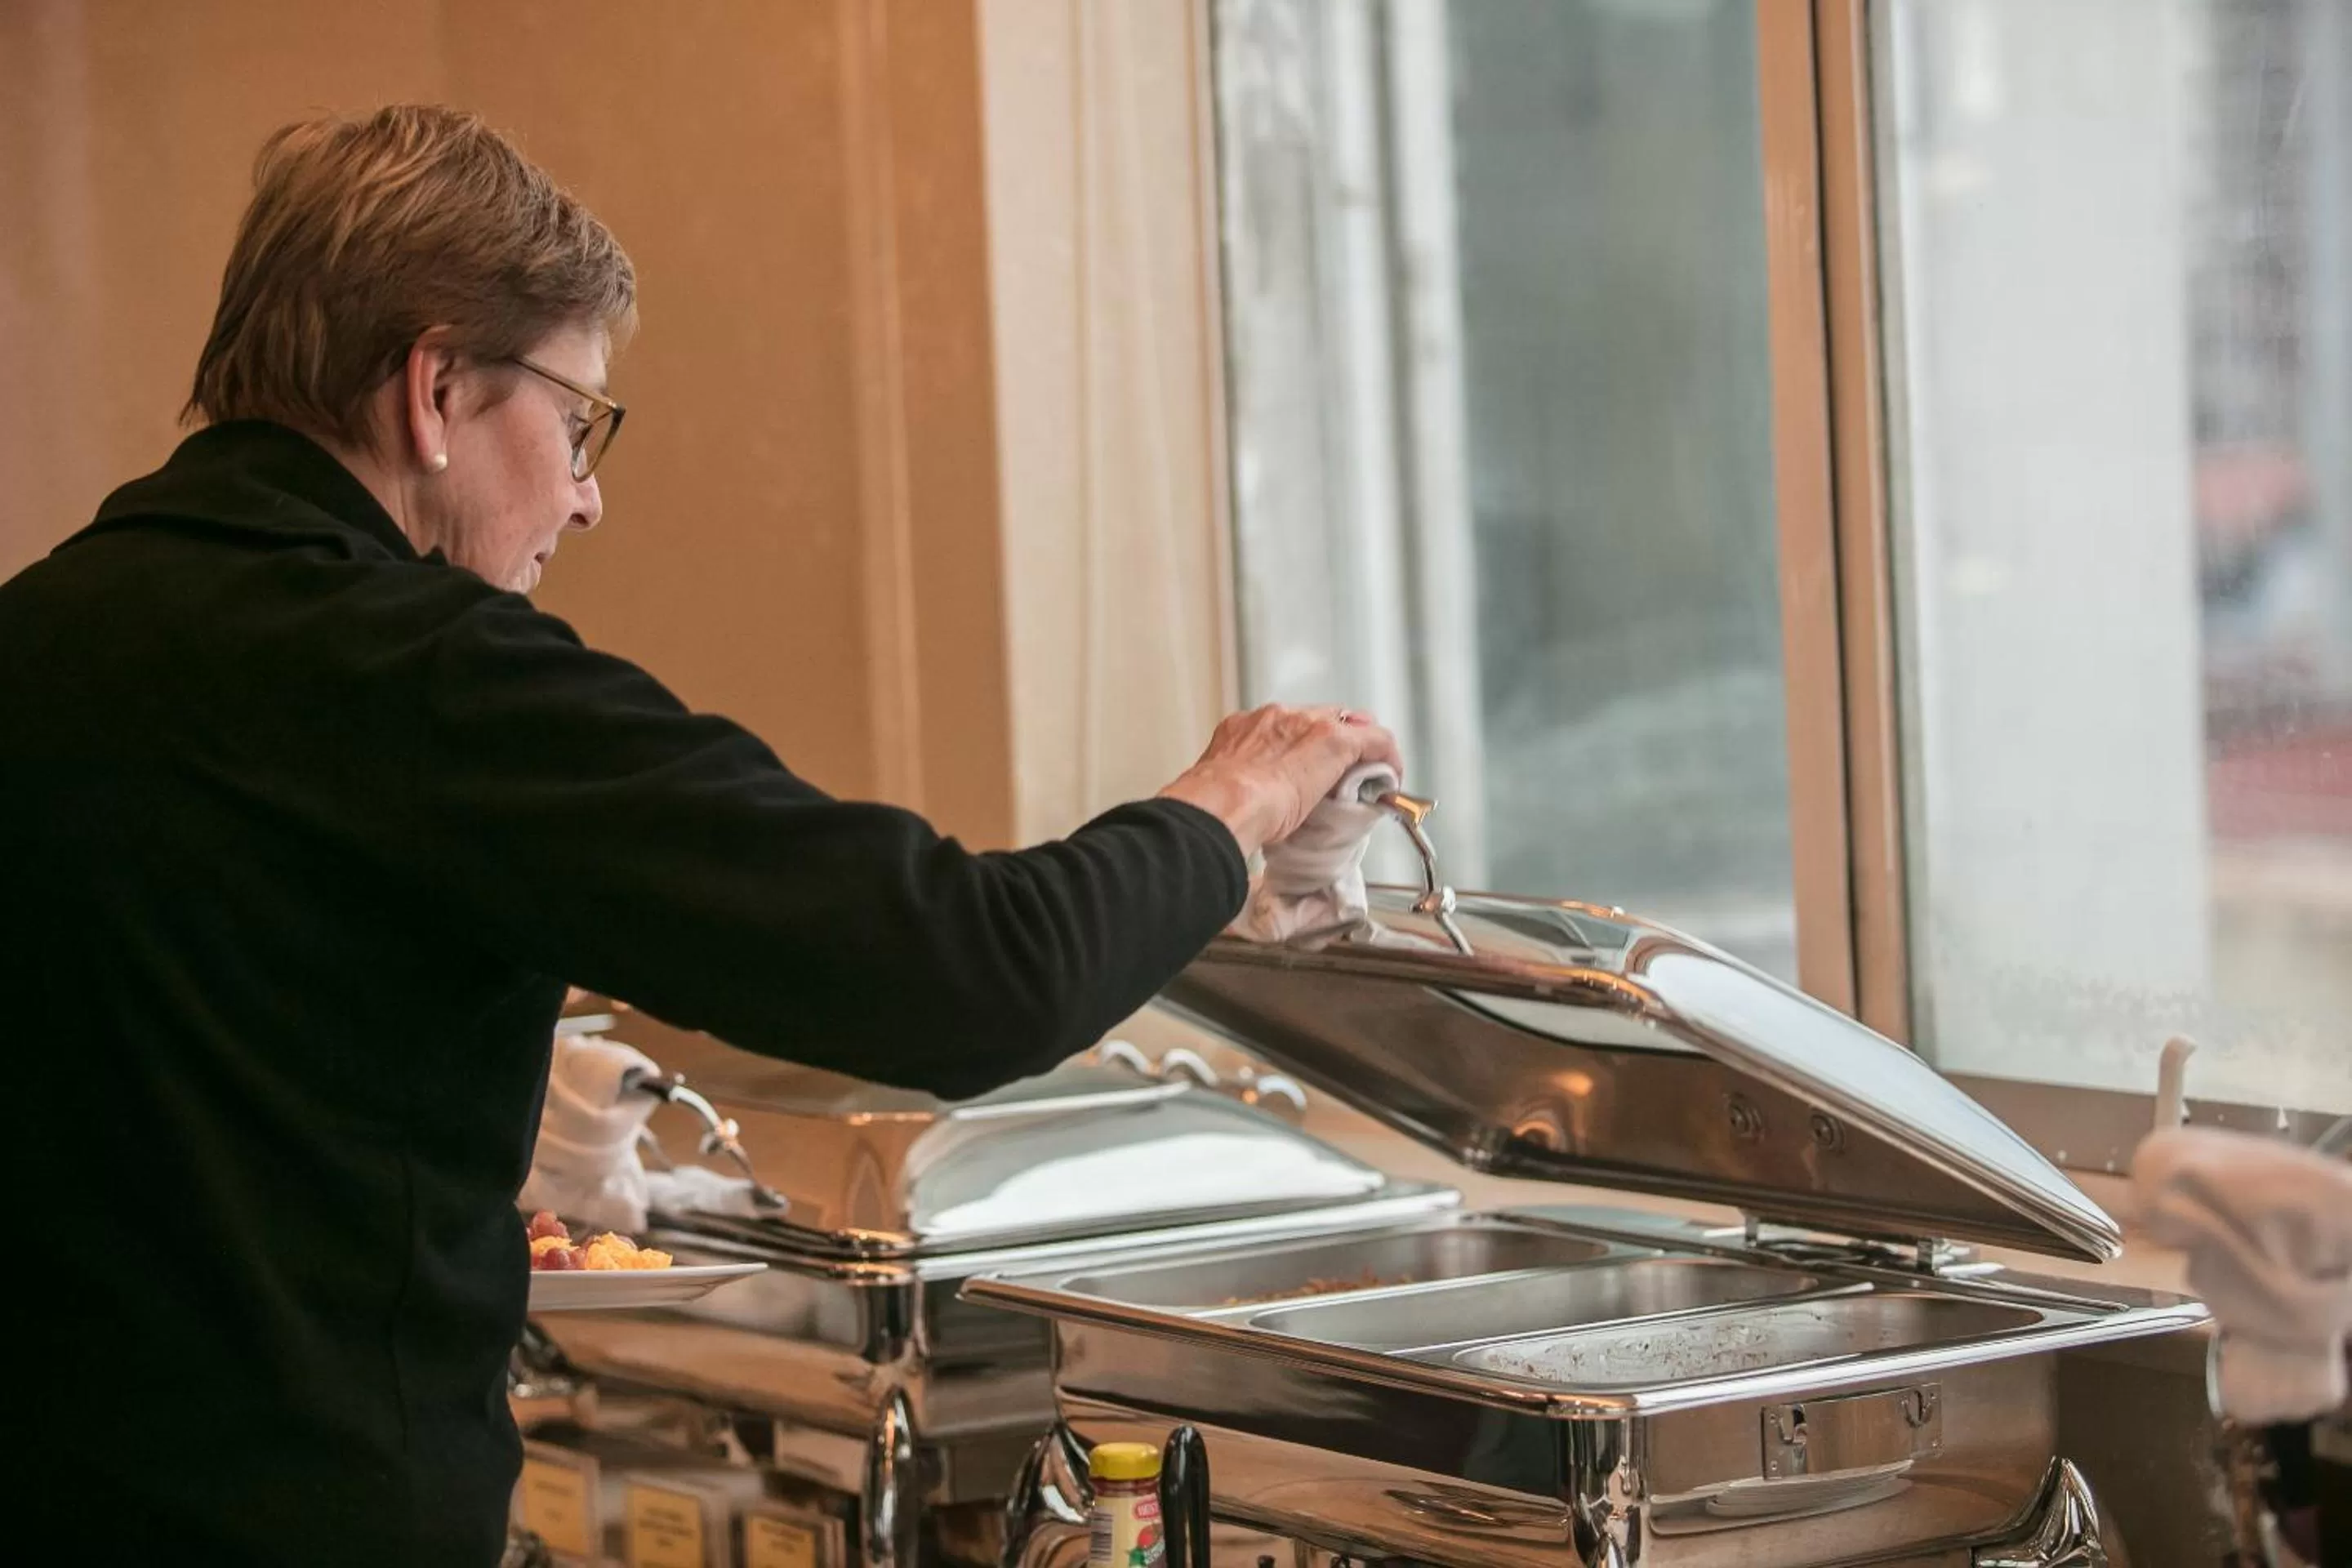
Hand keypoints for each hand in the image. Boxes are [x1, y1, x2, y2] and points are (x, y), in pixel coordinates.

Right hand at [1158, 704, 1401, 859]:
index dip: (1300, 745)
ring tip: (1364, 778)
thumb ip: (1233, 790)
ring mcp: (1305, 724)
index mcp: (1241, 729)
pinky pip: (1373, 738)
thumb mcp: (1219, 793)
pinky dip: (1385, 755)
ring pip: (1345, 725)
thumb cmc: (1215, 808)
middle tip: (1341, 774)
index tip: (1305, 767)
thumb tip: (1242, 813)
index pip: (1281, 727)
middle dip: (1331, 742)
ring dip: (1355, 749)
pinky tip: (1391, 774)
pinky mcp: (1335, 740)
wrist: (1223, 804)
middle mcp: (1273, 717)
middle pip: (1317, 718)